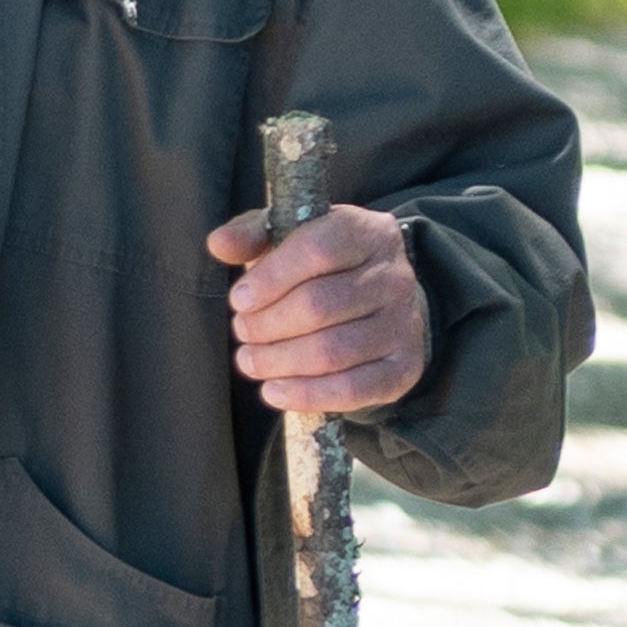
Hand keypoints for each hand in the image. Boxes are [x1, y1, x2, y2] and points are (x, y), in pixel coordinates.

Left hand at [208, 195, 429, 419]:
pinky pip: (354, 389)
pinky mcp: (405, 366)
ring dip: (279, 361)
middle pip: (320, 305)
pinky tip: (275, 391)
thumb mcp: (289, 236)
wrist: (379, 301)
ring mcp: (404, 323)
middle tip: (242, 331)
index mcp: (367, 232)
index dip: (271, 277)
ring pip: (333, 351)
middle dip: (267, 324)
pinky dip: (307, 395)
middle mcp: (394, 276)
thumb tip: (220, 244)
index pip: (318, 249)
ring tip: (250, 360)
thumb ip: (252, 234)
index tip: (239, 299)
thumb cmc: (321, 265)